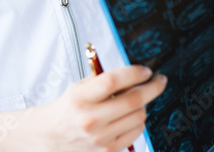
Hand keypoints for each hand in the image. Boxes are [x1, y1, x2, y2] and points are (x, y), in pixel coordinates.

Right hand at [33, 65, 166, 151]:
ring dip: (142, 105)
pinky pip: (137, 131)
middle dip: (152, 88)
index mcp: (80, 97)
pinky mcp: (110, 149)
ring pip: (139, 116)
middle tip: (159, 80)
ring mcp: (102, 136)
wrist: (54, 134)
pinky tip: (130, 116)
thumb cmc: (71, 107)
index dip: (133, 73)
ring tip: (135, 100)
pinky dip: (138, 121)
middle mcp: (91, 118)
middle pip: (133, 100)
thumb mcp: (80, 88)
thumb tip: (135, 77)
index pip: (112, 81)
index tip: (146, 70)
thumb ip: (104, 82)